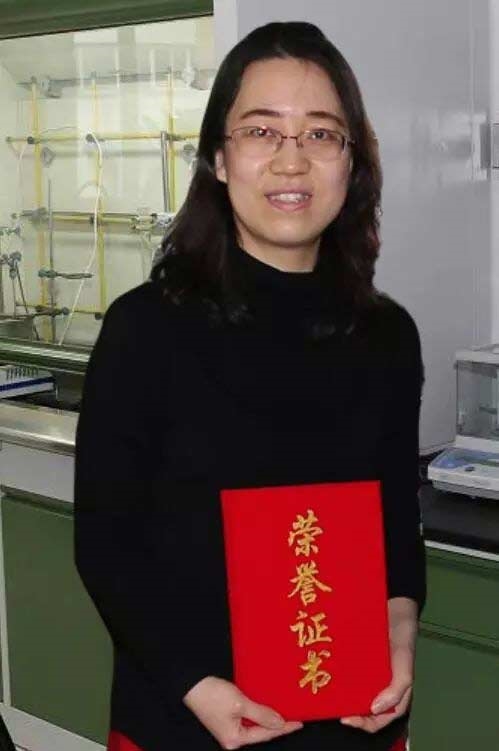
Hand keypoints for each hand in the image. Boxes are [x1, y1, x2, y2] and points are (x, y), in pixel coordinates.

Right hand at [183, 676, 303, 748]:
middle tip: (294, 717)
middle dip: (276, 725)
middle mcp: (232, 739)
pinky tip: (265, 707)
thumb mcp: (240, 704)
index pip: (265, 734)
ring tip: (284, 713)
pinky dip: (257, 713)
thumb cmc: (213, 695)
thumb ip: (261, 715)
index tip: (299, 723)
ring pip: (254, 726)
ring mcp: (228, 730)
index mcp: (235, 740)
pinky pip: (247, 719)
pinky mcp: (226, 719)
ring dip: (267, 718)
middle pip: (260, 733)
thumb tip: (279, 723)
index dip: (283, 728)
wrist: (192, 684)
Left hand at [340, 597, 417, 733]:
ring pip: (353, 691)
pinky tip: (325, 674)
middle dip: (350, 713)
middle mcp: (378, 685)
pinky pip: (346, 671)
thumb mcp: (404, 663)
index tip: (348, 720)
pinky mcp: (355, 658)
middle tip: (334, 709)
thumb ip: (397, 688)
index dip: (365, 723)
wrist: (394, 607)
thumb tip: (375, 710)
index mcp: (392, 692)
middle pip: (363, 708)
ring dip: (342, 696)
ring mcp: (366, 671)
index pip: (379, 717)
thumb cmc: (402, 637)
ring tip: (327, 695)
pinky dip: (337, 676)